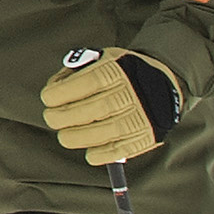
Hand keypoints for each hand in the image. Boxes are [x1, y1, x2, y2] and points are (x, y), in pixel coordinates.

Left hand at [40, 48, 182, 166]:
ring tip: (65, 136)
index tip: (48, 98)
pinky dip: (100, 155)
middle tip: (51, 119)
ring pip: (103, 132)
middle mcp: (130, 93)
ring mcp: (140, 116)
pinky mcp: (145, 136)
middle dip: (63, 117)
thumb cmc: (124, 72)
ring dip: (77, 137)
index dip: (61, 93)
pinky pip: (119, 150)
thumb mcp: (104, 58)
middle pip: (92, 109)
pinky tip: (89, 152)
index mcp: (117, 70)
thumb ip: (78, 69)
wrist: (166, 84)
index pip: (86, 82)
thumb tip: (55, 86)